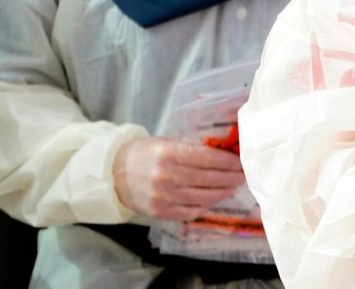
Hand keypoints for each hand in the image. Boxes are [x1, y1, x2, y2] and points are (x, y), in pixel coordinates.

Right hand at [112, 137, 245, 220]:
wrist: (113, 173)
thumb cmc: (143, 154)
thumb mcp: (165, 142)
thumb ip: (189, 148)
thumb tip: (221, 153)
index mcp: (168, 153)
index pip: (207, 158)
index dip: (227, 162)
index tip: (240, 162)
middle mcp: (166, 176)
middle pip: (208, 179)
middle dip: (229, 178)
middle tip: (242, 176)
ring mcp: (163, 196)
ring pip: (202, 197)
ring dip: (221, 193)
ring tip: (232, 188)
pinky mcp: (159, 212)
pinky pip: (189, 212)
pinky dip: (204, 207)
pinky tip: (213, 200)